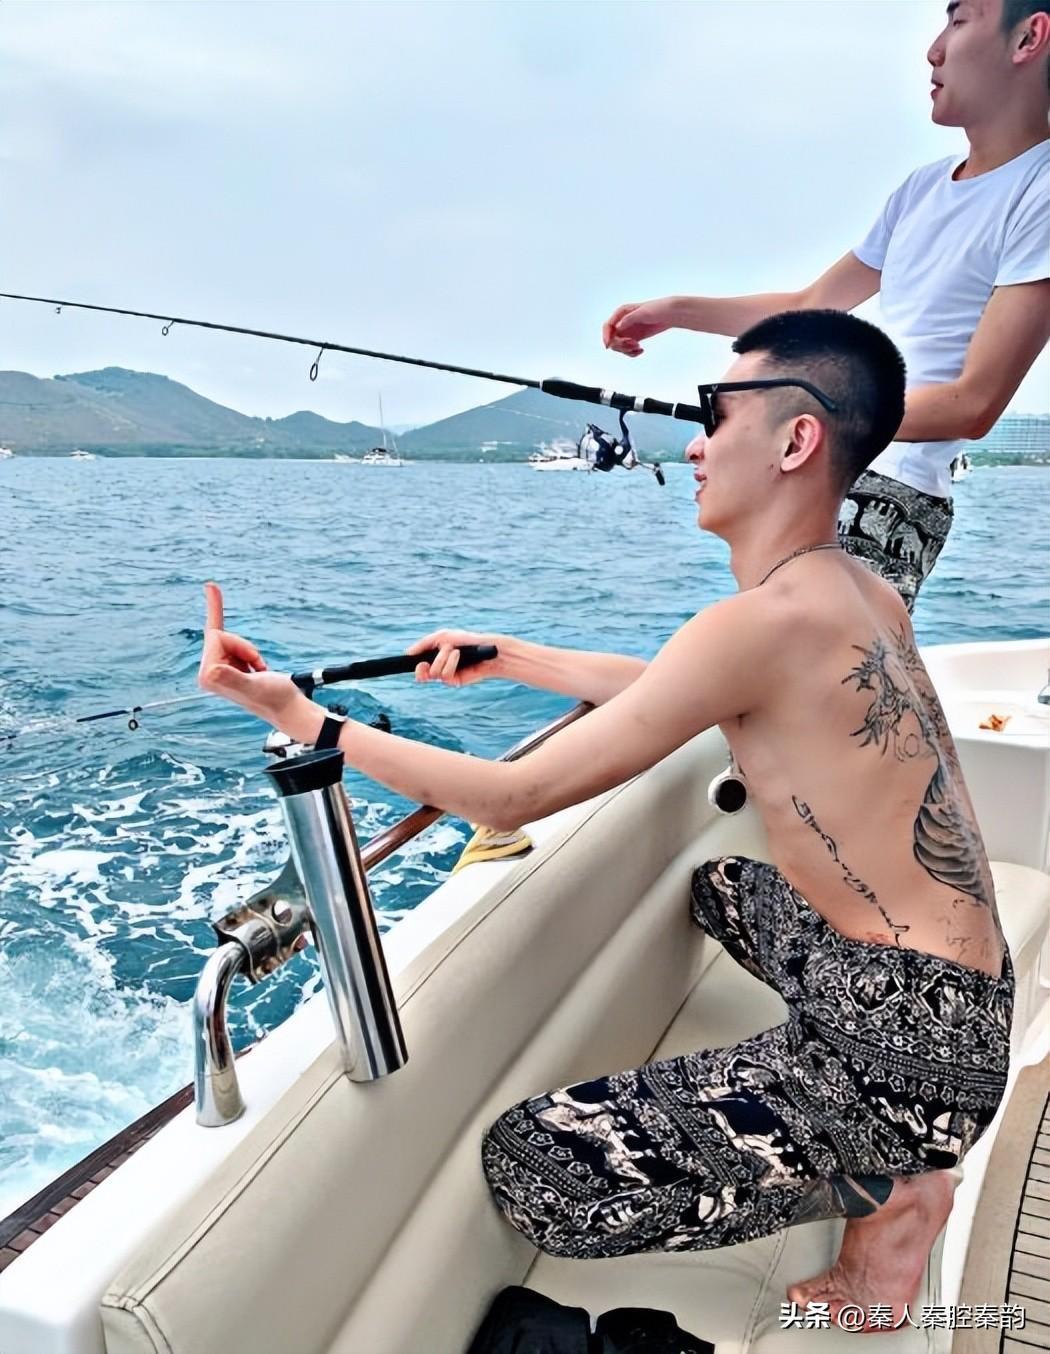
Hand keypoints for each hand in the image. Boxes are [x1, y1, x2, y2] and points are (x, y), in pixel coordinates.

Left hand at [198, 582, 300, 726]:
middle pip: (219, 638)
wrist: (287, 707)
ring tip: (258, 669)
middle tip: (256, 664)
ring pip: (228, 641)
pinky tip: (257, 668)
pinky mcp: (226, 671)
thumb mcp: (254, 686)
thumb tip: (212, 671)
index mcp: (209, 676)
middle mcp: (208, 675)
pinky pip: (232, 646)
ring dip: (249, 651)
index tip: (253, 656)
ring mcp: (217, 673)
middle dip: (243, 646)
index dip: (238, 642)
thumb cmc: (274, 697)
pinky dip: (249, 653)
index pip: (215, 637)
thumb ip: (231, 679)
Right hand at [407, 628, 505, 686]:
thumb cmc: (466, 640)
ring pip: (433, 673)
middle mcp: (439, 667)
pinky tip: (458, 655)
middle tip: (424, 665)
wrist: (485, 648)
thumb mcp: (442, 636)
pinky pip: (445, 675)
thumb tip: (407, 653)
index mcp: (434, 656)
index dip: (413, 665)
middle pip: (420, 676)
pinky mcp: (455, 681)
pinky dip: (450, 663)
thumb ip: (423, 644)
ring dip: (442, 659)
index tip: (412, 660)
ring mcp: (447, 675)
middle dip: (420, 670)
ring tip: (454, 651)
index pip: (418, 664)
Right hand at [602, 298, 676, 355]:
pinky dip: (632, 353)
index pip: (607, 326)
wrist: (671, 314)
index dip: (605, 336)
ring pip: (618, 346)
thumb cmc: (658, 309)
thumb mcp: (643, 313)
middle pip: (612, 338)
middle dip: (621, 344)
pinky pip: (627, 350)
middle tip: (634, 344)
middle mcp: (622, 322)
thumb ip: (629, 319)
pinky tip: (641, 350)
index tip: (609, 346)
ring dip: (627, 350)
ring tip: (639, 347)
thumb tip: (617, 327)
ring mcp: (628, 331)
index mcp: (621, 313)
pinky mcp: (634, 338)